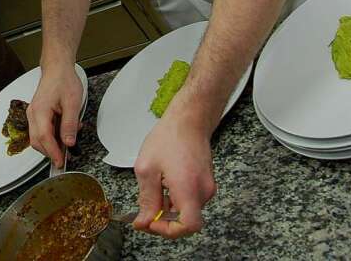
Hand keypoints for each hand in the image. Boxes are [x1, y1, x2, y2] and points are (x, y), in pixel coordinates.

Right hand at [27, 64, 82, 167]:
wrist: (57, 68)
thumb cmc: (63, 80)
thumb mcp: (73, 102)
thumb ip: (70, 124)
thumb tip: (69, 142)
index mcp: (40, 111)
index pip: (44, 138)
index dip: (53, 153)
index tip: (60, 162)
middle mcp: (33, 114)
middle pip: (37, 141)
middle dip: (51, 152)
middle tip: (65, 157)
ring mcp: (33, 114)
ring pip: (38, 137)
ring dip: (52, 143)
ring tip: (68, 139)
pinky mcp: (37, 114)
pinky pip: (41, 130)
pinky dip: (51, 136)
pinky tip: (64, 131)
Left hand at [132, 99, 215, 238]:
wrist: (188, 120)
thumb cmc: (169, 138)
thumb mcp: (147, 169)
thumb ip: (147, 199)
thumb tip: (143, 222)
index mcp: (189, 189)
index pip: (188, 226)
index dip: (168, 230)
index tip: (151, 222)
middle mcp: (203, 191)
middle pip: (186, 221)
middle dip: (164, 221)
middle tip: (145, 213)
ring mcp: (207, 188)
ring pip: (187, 211)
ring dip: (169, 209)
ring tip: (153, 193)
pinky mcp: (206, 183)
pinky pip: (190, 200)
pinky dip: (176, 200)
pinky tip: (164, 186)